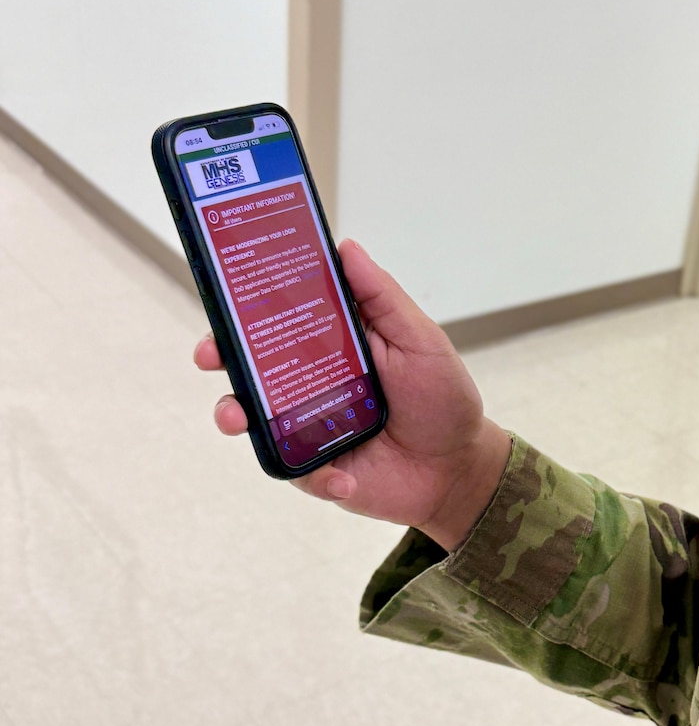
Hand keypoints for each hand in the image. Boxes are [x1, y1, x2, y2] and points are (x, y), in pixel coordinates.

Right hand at [193, 239, 511, 551]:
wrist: (459, 468)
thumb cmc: (442, 399)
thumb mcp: (419, 340)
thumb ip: (382, 297)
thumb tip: (346, 248)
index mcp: (333, 344)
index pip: (280, 317)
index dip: (247, 305)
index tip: (226, 291)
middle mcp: (311, 382)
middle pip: (250, 364)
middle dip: (220, 354)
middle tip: (211, 354)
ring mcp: (307, 426)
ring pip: (253, 417)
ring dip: (235, 414)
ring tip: (238, 418)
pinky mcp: (316, 468)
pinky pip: (295, 471)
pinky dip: (316, 476)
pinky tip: (344, 477)